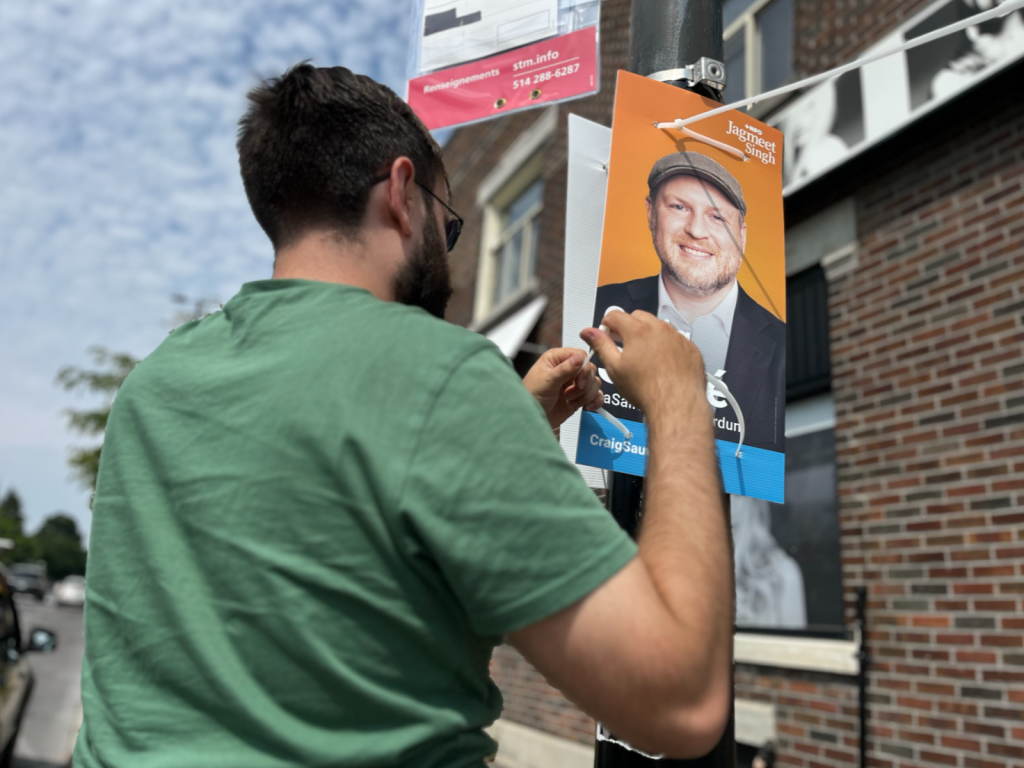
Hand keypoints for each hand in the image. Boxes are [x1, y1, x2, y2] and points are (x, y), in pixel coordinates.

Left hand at [523, 348, 603, 429]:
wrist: (531, 420)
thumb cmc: (531, 397)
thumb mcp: (547, 382)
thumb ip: (564, 370)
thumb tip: (579, 357)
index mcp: (557, 359)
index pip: (581, 356)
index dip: (584, 369)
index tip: (579, 383)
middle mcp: (568, 369)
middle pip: (590, 370)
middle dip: (584, 385)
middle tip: (569, 394)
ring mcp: (575, 383)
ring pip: (595, 383)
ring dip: (586, 395)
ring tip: (570, 402)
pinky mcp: (580, 396)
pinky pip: (596, 395)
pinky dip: (594, 401)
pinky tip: (584, 407)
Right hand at [580, 310, 704, 417]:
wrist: (676, 404)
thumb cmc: (647, 389)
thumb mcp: (615, 368)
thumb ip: (601, 345)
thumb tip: (589, 333)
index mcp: (638, 331)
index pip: (615, 315)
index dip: (606, 324)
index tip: (607, 334)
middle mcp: (659, 329)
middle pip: (638, 317)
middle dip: (628, 327)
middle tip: (624, 345)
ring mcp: (677, 337)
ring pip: (658, 327)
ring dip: (649, 335)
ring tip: (645, 358)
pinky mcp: (690, 348)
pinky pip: (675, 339)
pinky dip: (667, 346)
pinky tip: (663, 364)